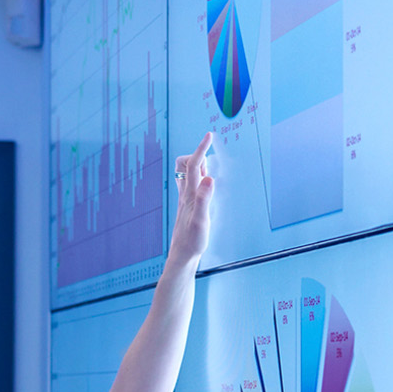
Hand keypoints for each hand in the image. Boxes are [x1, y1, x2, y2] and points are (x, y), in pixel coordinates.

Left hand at [167, 132, 214, 271]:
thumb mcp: (202, 221)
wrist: (182, 256)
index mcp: (190, 194)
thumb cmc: (192, 241)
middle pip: (185, 165)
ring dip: (198, 166)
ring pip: (187, 175)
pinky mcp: (188, 206)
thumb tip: (209, 178)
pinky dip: (199, 178)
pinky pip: (192, 185)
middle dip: (197, 156)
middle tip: (210, 160)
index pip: (193, 165)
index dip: (201, 148)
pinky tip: (207, 187)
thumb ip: (204, 199)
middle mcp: (185, 194)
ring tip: (210, 172)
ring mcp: (186, 200)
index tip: (209, 135)